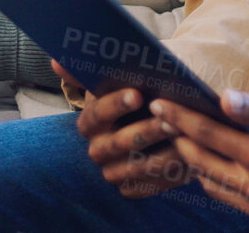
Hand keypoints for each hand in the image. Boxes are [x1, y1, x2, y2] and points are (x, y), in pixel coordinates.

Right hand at [72, 82, 193, 198]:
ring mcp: (114, 171)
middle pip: (118, 143)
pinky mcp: (132, 187)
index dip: (115, 104)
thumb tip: (57, 60)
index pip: (97, 113)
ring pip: (135, 168)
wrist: (163, 119)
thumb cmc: (147, 93)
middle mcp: (98, 148)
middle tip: (171, 121)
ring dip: (162, 155)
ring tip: (187, 141)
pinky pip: (148, 186)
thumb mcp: (127, 78)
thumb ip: (98, 70)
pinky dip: (169, 175)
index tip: (137, 94)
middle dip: (146, 132)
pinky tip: (191, 162)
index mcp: (92, 120)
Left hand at [162, 90, 248, 231]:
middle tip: (165, 121)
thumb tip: (220, 99)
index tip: (159, 104)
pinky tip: (223, 167)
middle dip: (180, 140)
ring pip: (214, 186)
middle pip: (202, 164)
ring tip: (187, 142)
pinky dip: (223, 184)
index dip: (180, 118)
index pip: (207, 135)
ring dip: (198, 164)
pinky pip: (234, 202)